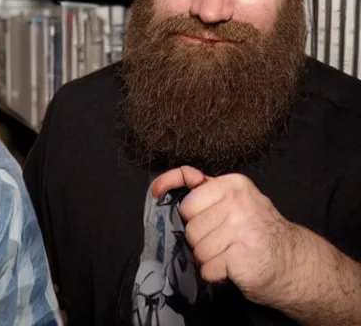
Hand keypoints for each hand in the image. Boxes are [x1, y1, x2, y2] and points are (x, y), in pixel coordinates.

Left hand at [151, 166, 300, 307]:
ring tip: (231, 253)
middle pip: (190, 228)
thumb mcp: (235, 199)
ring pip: (197, 250)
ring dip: (210, 258)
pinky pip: (208, 269)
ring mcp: (242, 231)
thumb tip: (164, 183)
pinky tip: (233, 267)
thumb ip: (204, 189)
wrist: (295, 262)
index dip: (187, 213)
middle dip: (201, 239)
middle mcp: (238, 204)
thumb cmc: (259, 230)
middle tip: (224, 240)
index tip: (162, 199)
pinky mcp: (242, 258)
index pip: (187, 201)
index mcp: (233, 185)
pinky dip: (216, 274)